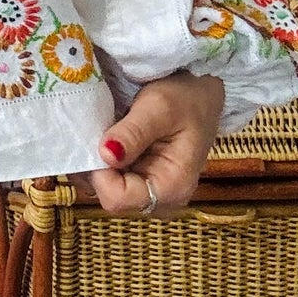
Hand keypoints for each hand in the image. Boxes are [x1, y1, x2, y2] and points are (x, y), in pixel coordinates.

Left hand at [77, 71, 224, 216]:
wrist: (201, 96)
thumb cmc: (186, 100)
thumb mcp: (159, 107)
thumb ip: (133, 133)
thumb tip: (106, 156)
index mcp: (172, 188)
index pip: (118, 199)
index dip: (99, 173)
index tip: (97, 142)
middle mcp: (162, 201)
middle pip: (110, 197)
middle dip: (96, 167)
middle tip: (98, 132)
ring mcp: (152, 194)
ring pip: (107, 190)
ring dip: (98, 163)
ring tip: (104, 133)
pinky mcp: (143, 183)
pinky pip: (112, 180)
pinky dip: (103, 161)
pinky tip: (109, 140)